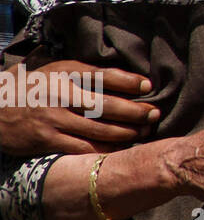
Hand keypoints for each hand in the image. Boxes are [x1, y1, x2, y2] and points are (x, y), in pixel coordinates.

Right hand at [0, 61, 158, 156]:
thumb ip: (84, 72)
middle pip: (107, 105)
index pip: (104, 76)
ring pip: (99, 130)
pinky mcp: (47, 141)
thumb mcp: (54, 69)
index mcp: (65, 73)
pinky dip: (104, 150)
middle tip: (154, 115)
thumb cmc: (32, 86)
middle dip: (136, 112)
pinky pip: (83, 148)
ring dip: (125, 133)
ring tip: (143, 132)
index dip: (130, 81)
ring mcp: (54, 120)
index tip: (148, 86)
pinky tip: (119, 148)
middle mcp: (61, 96)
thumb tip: (121, 75)